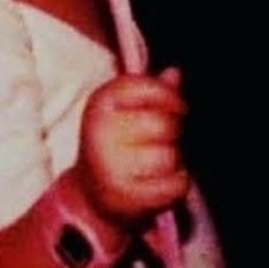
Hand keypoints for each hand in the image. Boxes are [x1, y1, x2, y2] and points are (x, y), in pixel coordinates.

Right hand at [75, 67, 189, 228]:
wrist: (91, 192)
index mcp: (100, 102)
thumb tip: (175, 73)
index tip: (177, 106)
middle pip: (164, 124)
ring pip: (170, 156)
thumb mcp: (126, 110)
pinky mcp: (123, 194)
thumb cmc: (117, 142)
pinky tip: (160, 183)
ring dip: (173, 162)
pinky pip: (175, 184)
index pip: (146, 87)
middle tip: (162, 140)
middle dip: (172, 133)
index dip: (170, 97)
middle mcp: (100, 130)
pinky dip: (177, 185)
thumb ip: (153, 90)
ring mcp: (109, 164)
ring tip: (156, 164)